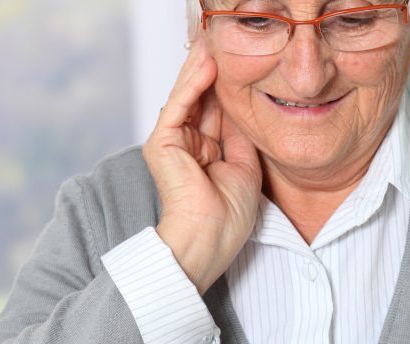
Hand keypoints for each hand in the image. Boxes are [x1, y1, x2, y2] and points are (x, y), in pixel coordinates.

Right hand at [143, 39, 261, 294]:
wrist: (210, 239)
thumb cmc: (228, 217)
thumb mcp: (245, 167)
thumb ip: (240, 135)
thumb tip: (244, 106)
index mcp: (206, 151)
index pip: (218, 108)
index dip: (231, 84)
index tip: (247, 60)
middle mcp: (188, 143)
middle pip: (203, 97)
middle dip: (216, 68)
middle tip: (227, 39)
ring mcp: (173, 141)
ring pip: (190, 95)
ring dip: (204, 67)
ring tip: (217, 38)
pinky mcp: (162, 142)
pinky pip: (180, 105)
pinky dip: (194, 84)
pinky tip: (209, 63)